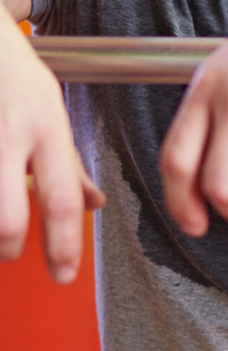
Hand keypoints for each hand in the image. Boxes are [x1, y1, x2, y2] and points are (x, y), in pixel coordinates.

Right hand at [0, 17, 104, 281]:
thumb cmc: (14, 77)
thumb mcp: (53, 113)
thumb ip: (70, 164)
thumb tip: (95, 205)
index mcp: (48, 130)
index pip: (63, 201)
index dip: (65, 245)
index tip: (64, 273)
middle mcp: (10, 136)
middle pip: (8, 218)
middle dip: (12, 247)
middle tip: (16, 255)